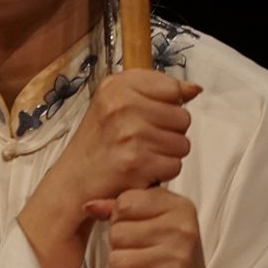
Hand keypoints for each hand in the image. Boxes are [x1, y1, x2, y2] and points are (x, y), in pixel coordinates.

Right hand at [47, 70, 201, 207]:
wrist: (74, 181)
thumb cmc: (99, 143)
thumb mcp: (116, 104)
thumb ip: (155, 91)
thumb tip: (193, 89)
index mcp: (116, 86)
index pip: (172, 89)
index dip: (167, 106)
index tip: (147, 116)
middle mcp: (121, 105)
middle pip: (183, 117)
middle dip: (169, 132)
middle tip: (142, 140)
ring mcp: (130, 133)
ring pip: (182, 143)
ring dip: (167, 154)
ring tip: (141, 155)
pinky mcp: (137, 161)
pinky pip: (175, 166)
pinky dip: (161, 173)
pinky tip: (141, 170)